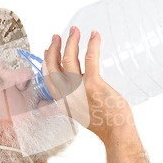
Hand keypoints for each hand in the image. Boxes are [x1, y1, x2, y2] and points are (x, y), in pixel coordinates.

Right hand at [42, 27, 134, 142]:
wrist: (115, 132)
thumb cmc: (104, 123)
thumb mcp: (83, 112)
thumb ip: (77, 98)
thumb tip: (78, 84)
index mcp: (63, 102)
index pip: (48, 77)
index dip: (47, 61)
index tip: (48, 49)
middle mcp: (67, 95)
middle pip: (54, 66)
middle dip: (55, 47)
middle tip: (59, 35)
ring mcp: (79, 89)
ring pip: (69, 59)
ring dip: (71, 41)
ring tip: (75, 31)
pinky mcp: (93, 85)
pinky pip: (90, 59)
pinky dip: (92, 44)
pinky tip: (94, 35)